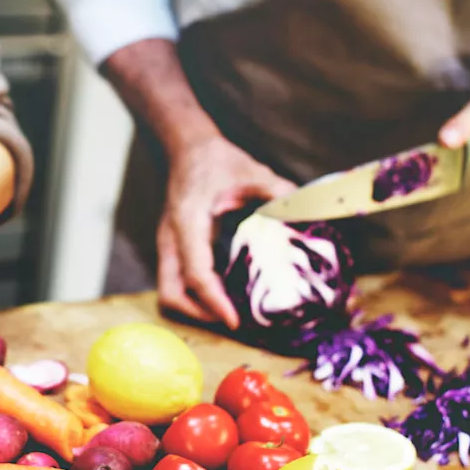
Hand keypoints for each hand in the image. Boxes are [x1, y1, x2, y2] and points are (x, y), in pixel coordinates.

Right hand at [159, 136, 295, 328]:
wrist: (189, 148)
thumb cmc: (217, 160)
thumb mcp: (250, 170)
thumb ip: (275, 190)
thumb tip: (302, 213)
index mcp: (187, 222)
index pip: (195, 272)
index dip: (214, 301)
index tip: (234, 321)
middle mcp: (171, 238)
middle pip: (171, 293)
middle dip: (198, 314)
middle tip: (232, 320)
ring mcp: (168, 245)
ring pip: (169, 291)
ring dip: (194, 309)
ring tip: (227, 313)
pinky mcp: (172, 248)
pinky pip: (177, 282)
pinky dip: (195, 296)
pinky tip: (222, 294)